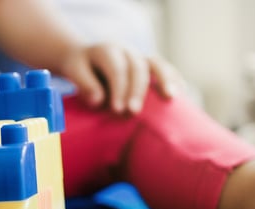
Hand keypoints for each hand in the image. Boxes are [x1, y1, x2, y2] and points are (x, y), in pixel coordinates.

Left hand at [56, 42, 184, 113]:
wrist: (86, 57)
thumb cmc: (80, 67)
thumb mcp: (74, 71)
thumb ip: (85, 84)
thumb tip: (99, 101)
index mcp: (108, 50)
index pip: (117, 68)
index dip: (119, 88)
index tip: (116, 109)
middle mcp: (127, 51)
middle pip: (138, 68)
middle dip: (137, 91)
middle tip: (133, 113)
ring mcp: (140, 56)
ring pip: (156, 64)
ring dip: (165, 80)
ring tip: (171, 97)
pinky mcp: (148, 65)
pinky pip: (165, 69)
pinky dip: (173, 79)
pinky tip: (180, 95)